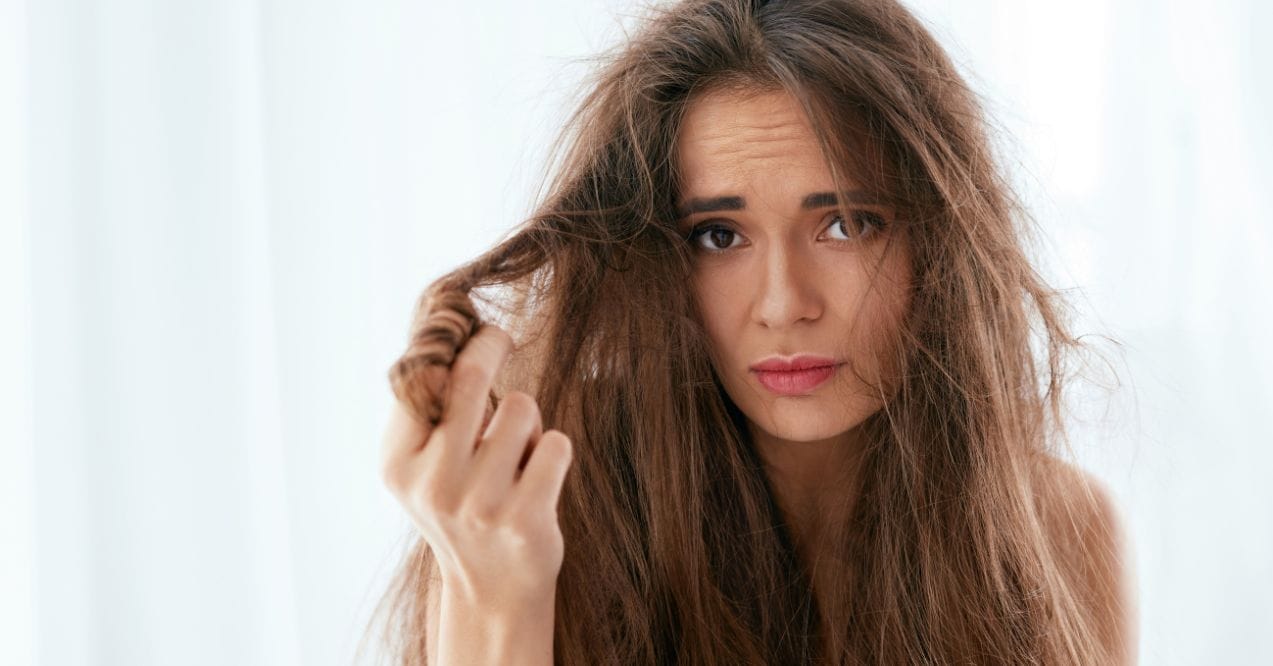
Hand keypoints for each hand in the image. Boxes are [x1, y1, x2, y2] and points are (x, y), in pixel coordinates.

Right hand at [380, 323, 573, 606]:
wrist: (492, 590)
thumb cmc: (462, 505)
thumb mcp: (424, 466)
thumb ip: (427, 409)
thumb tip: (447, 330)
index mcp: (398, 465)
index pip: (422, 377)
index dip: (453, 342)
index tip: (473, 328)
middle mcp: (433, 484)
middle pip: (470, 377)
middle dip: (491, 344)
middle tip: (500, 336)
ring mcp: (479, 504)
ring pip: (521, 406)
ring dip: (528, 419)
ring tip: (516, 454)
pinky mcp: (525, 520)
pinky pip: (556, 444)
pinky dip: (554, 450)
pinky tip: (539, 479)